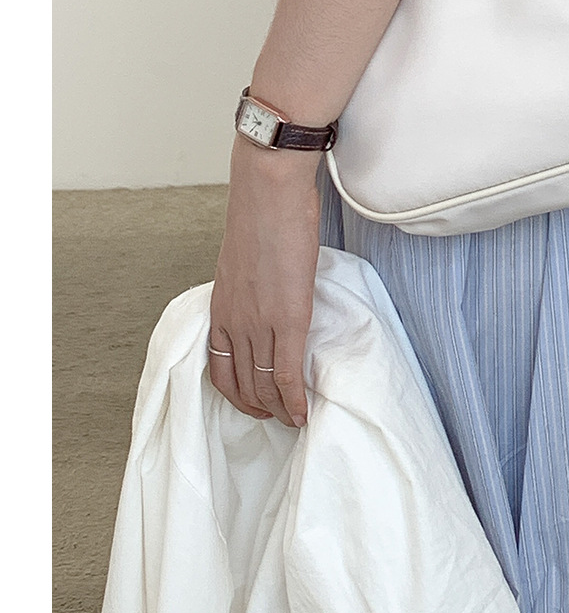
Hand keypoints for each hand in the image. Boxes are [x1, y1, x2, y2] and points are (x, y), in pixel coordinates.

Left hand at [207, 137, 321, 427]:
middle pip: (241, 383)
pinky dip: (294, 399)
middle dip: (258, 407)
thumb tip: (271, 289)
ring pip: (263, 384)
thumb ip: (253, 283)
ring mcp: (260, 322)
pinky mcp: (289, 318)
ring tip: (292, 419)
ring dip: (277, 409)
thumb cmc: (263, 213)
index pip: (220, 368)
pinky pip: (288, 372)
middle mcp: (234, 322)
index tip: (253, 402)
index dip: (236, 393)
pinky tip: (303, 413)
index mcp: (222, 308)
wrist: (269, 192)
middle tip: (277, 418)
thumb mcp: (246, 258)